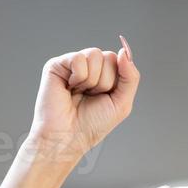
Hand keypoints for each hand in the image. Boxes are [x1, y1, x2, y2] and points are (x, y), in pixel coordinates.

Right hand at [26, 36, 139, 165]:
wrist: (68, 137)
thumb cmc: (93, 124)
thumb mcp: (122, 102)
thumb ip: (130, 76)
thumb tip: (125, 50)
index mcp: (105, 74)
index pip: (120, 60)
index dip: (116, 82)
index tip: (104, 97)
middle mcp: (89, 66)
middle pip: (109, 56)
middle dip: (104, 82)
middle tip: (90, 97)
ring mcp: (72, 64)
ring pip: (94, 55)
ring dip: (91, 81)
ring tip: (80, 93)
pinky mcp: (56, 65)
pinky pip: (78, 58)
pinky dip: (78, 78)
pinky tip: (69, 88)